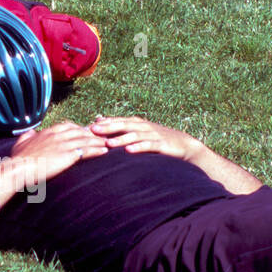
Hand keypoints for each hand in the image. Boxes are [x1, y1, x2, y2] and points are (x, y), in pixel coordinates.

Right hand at [7, 121, 107, 185]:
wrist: (20, 167)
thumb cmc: (19, 159)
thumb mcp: (21, 143)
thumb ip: (27, 136)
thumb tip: (30, 133)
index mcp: (48, 131)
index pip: (68, 126)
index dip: (79, 128)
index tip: (86, 131)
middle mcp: (58, 134)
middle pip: (80, 131)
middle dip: (93, 133)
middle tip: (103, 135)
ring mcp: (64, 144)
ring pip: (86, 139)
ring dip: (99, 141)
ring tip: (109, 143)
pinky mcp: (69, 155)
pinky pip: (87, 150)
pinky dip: (97, 150)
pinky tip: (105, 151)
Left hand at [88, 116, 207, 161]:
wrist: (184, 145)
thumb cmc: (157, 140)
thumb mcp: (139, 132)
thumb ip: (121, 128)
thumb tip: (99, 122)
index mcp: (137, 123)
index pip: (117, 121)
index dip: (103, 123)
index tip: (87, 126)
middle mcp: (144, 127)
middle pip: (124, 125)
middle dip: (108, 127)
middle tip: (93, 130)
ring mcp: (153, 135)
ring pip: (134, 135)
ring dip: (121, 139)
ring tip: (108, 143)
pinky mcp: (161, 145)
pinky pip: (148, 145)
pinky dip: (139, 147)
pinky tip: (129, 151)